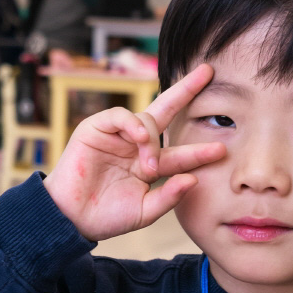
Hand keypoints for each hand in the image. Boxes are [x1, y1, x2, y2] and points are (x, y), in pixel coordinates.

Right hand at [45, 63, 225, 241]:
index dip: (199, 151)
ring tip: (149, 167)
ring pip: (146, 119)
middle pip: (166, 111)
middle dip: (186, 91)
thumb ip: (169, 196)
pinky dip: (132, 124)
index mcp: (150, 164)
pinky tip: (138, 137)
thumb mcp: (145, 211)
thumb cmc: (107, 217)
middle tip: (208, 72)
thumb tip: (193, 179)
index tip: (221, 150)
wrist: (72, 219)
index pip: (180, 152)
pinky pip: (120, 115)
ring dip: (152, 141)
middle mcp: (136, 145)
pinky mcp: (96, 128)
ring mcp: (117, 135)